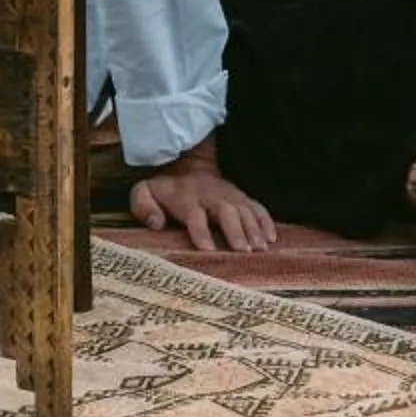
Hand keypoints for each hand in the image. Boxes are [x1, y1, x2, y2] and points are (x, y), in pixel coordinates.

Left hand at [128, 157, 277, 253]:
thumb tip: (156, 224)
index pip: (193, 214)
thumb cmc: (167, 190)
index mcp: (186, 198)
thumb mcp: (145, 192)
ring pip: (244, 209)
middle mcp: (211, 195)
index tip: (207, 249)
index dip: (199, 231)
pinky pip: (257, 207)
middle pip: (225, 211)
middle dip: (235, 230)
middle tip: (244, 251)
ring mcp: (229, 195)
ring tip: (261, 248)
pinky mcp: (242, 197)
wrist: (189, 165)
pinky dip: (266, 221)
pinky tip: (272, 238)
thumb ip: (143, 206)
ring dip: (254, 228)